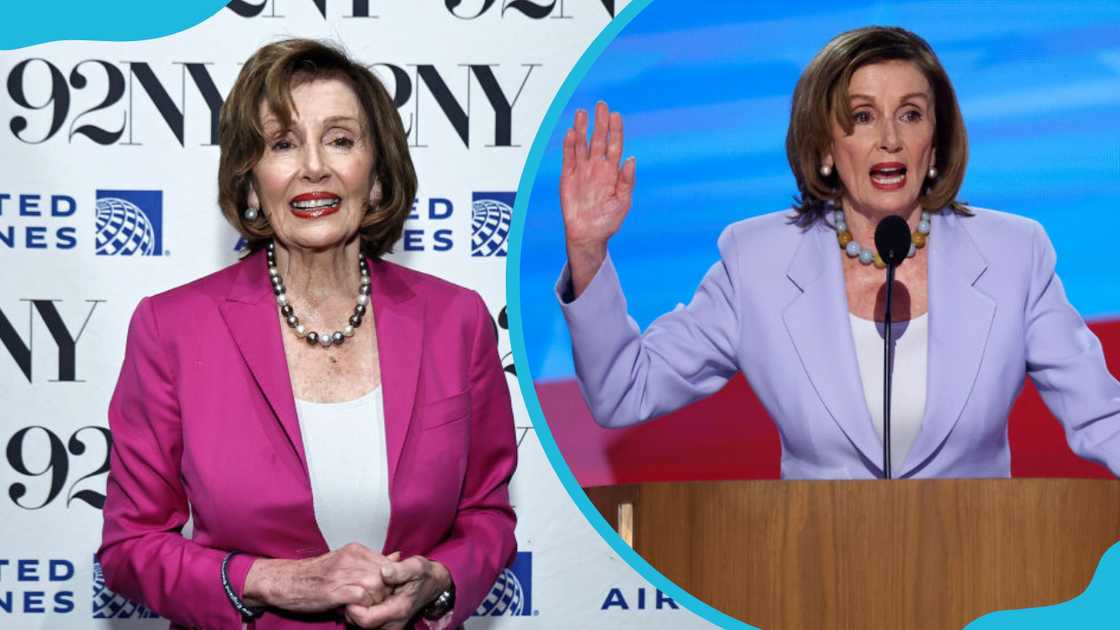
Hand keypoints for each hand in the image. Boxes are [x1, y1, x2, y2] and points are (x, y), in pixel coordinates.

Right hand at [243, 544, 398, 612]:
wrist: (285, 581)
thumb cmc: (316, 575)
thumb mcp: (346, 562)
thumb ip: (372, 561)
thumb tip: (398, 556)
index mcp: (355, 550)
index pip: (388, 564)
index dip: (389, 582)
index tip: (381, 593)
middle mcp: (351, 558)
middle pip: (385, 576)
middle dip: (384, 593)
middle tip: (373, 604)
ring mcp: (342, 573)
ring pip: (376, 587)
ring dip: (374, 602)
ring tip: (363, 608)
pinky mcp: (333, 590)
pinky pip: (361, 598)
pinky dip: (362, 607)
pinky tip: (353, 611)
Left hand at [343, 555, 451, 628]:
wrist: (433, 584)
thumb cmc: (423, 575)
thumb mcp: (415, 566)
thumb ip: (400, 570)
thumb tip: (383, 571)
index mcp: (399, 610)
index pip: (366, 619)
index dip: (354, 607)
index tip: (351, 590)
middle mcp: (393, 624)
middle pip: (359, 624)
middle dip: (351, 607)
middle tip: (349, 589)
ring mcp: (388, 626)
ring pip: (359, 624)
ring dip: (354, 608)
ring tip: (355, 590)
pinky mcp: (384, 624)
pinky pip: (364, 621)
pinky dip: (359, 609)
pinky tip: (362, 595)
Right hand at [560, 101, 636, 296]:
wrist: (588, 236)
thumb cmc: (608, 221)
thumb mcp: (623, 202)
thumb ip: (627, 180)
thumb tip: (631, 158)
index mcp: (612, 172)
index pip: (614, 145)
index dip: (615, 130)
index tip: (616, 115)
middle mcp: (597, 168)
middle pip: (598, 140)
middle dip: (600, 123)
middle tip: (601, 105)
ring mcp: (582, 171)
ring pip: (581, 145)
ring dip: (582, 129)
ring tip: (582, 113)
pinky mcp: (567, 178)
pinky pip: (568, 158)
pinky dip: (569, 146)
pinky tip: (571, 132)